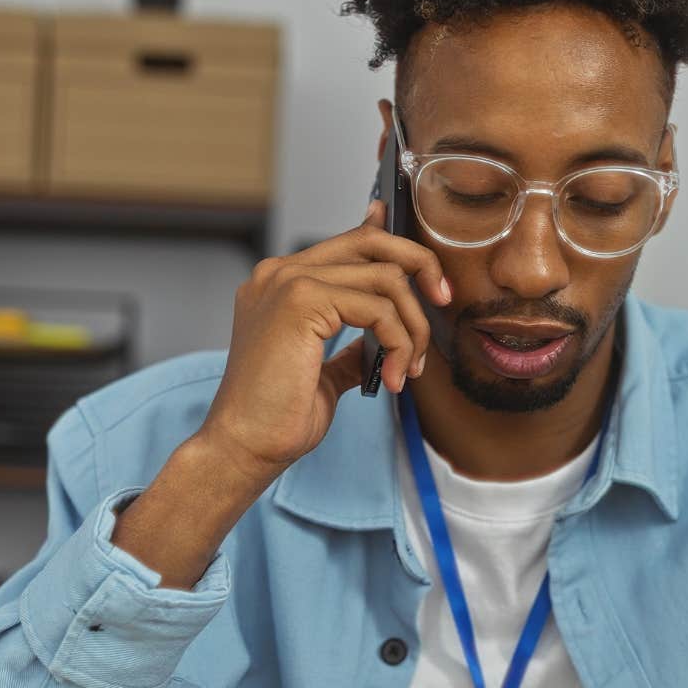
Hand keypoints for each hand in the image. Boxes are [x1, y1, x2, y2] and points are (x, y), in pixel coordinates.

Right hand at [198, 200, 453, 481]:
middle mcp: (281, 272)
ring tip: (409, 369)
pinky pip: (378, 310)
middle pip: (371, 241)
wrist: (244, 446)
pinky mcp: (301, 301)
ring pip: (385, 278)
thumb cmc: (277, 417)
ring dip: (413, 327)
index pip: (352, 242)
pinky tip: (393, 379)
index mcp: (281, 282)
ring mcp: (288, 282)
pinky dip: (399, 345)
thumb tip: (386, 326)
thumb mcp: (325, 370)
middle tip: (443, 302)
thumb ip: (352, 339)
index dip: (398, 248)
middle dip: (420, 266)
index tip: (432, 280)